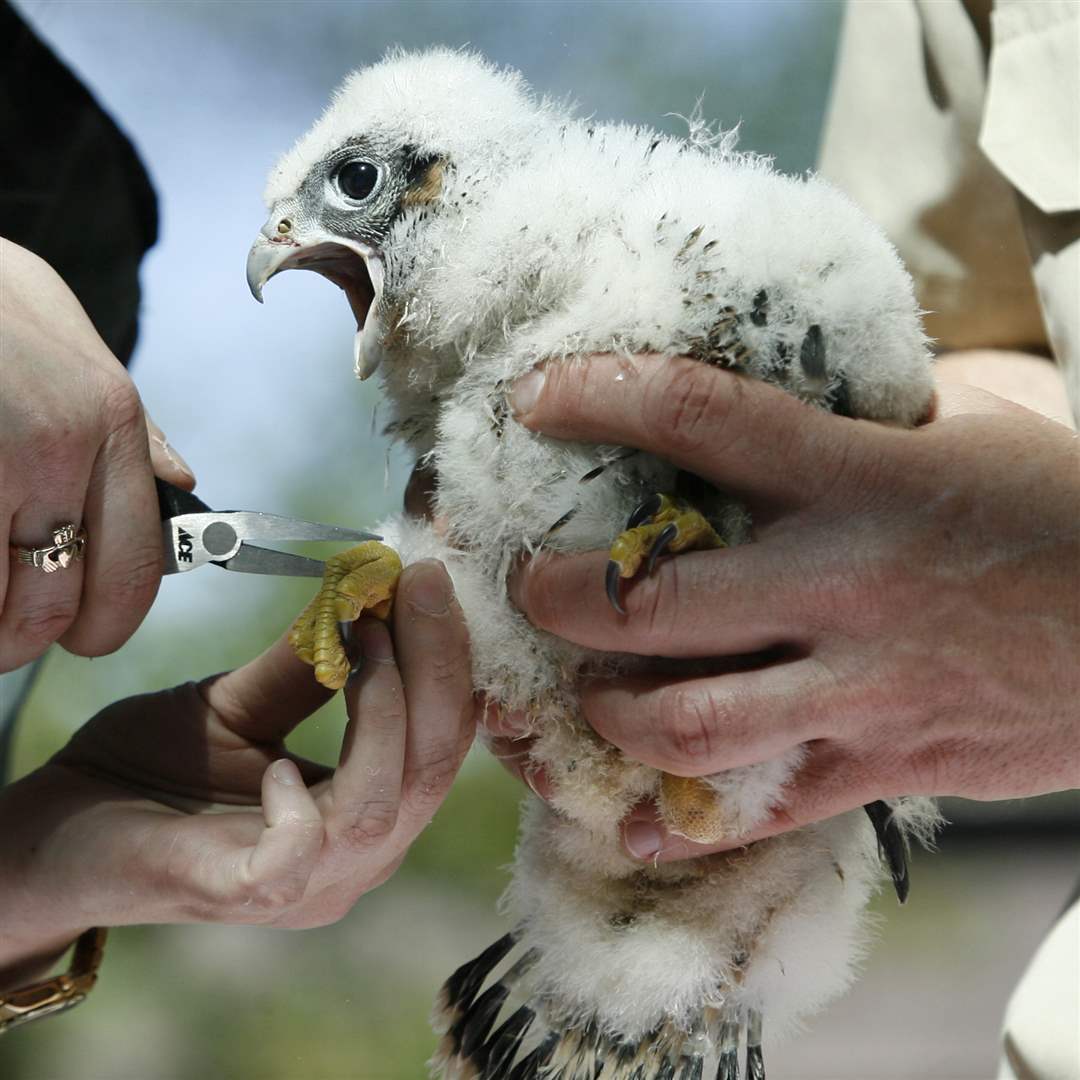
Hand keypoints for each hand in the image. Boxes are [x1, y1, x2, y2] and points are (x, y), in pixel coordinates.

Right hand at [0, 239, 194, 670]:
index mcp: (107, 418)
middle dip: (24, 640)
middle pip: (53, 603)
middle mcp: (52, 447)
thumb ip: (123, 419)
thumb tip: (178, 480)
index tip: (87, 638)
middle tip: (5, 636)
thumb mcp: (62, 329)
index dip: (110, 622)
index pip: (136, 564)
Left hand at [0, 560, 475, 986]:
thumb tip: (366, 587)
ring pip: (383, 806)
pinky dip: (297, 802)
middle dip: (434, 668)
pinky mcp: (242, 896)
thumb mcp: (245, 702)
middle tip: (417, 586)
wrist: (60, 834)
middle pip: (431, 770)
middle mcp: (358, 857)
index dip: (445, 659)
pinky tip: (271, 763)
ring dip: (382, 712)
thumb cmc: (158, 768)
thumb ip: (310, 662)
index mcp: (367, 809)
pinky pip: (297, 855)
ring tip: (361, 641)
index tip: (426, 580)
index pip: (440, 739)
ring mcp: (307, 887)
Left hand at [506, 352, 1079, 860]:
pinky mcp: (884, 765)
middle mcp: (841, 585)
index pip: (697, 418)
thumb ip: (862, 421)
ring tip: (584, 690)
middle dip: (558, 593)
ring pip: (686, 723)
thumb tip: (772, 407)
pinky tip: (634, 821)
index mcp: (860, 478)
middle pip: (651, 599)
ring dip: (605, 711)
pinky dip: (684, 823)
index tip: (533, 397)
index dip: (597, 398)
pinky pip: (761, 810)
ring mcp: (858, 688)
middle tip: (528, 581)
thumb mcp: (970, 430)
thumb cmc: (1065, 511)